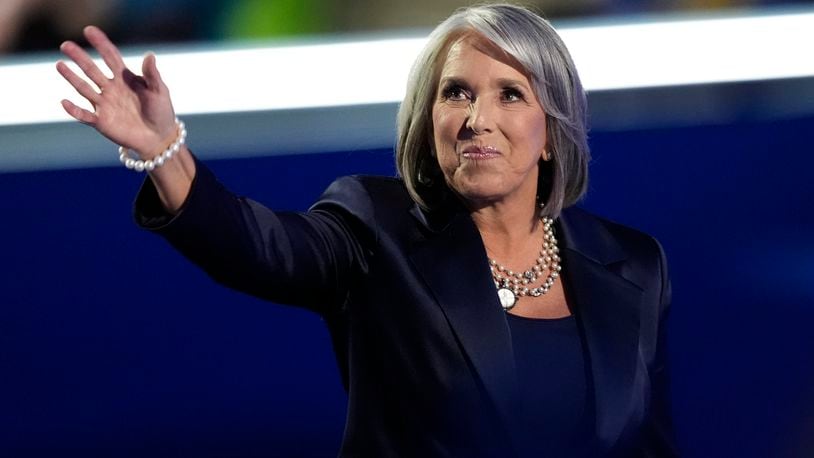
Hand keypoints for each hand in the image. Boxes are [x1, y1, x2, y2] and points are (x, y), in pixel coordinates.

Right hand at [56, 26, 177, 157]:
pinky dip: (74, 110)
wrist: (158, 138)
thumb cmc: (161, 111)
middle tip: (66, 45)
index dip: (101, 44)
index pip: (110, 57)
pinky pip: (84, 115)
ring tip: (59, 64)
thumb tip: (150, 55)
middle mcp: (111, 88)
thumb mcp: (160, 91)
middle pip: (92, 70)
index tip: (89, 31)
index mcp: (125, 78)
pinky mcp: (101, 121)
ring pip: (84, 88)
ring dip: (72, 77)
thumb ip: (152, 75)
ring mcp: (104, 104)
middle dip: (80, 57)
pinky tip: (64, 102)